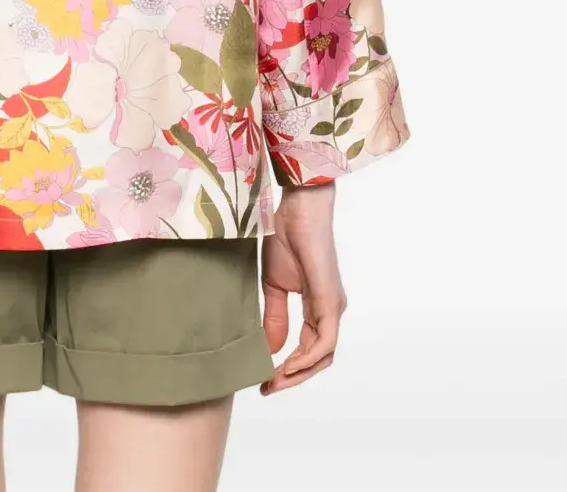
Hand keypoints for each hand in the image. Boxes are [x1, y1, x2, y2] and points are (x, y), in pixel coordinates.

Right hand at [260, 183, 345, 394]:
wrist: (296, 210)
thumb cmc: (286, 238)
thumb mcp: (274, 285)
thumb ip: (275, 317)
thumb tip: (272, 349)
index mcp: (318, 307)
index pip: (309, 349)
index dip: (289, 368)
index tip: (265, 379)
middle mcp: (330, 311)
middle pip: (318, 359)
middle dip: (293, 377)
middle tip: (267, 387)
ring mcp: (333, 307)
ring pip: (323, 355)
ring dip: (298, 373)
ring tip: (274, 380)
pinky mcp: (330, 302)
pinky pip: (325, 342)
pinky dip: (306, 359)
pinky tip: (287, 365)